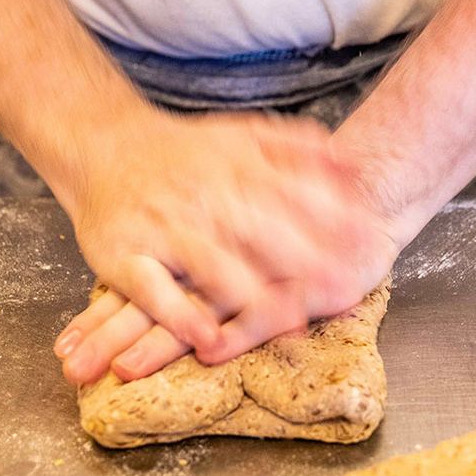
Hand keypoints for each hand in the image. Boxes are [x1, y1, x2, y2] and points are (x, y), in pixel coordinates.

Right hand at [52, 110, 398, 384]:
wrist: (103, 144)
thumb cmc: (184, 153)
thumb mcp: (240, 136)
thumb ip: (293, 148)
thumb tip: (350, 161)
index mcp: (235, 170)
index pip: (293, 193)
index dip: (334, 218)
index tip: (371, 241)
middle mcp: (202, 198)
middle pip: (261, 231)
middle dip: (307, 262)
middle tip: (346, 290)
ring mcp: (163, 227)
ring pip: (211, 264)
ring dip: (251, 296)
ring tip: (289, 325)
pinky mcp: (125, 255)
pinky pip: (151, 289)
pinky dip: (177, 314)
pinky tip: (206, 340)